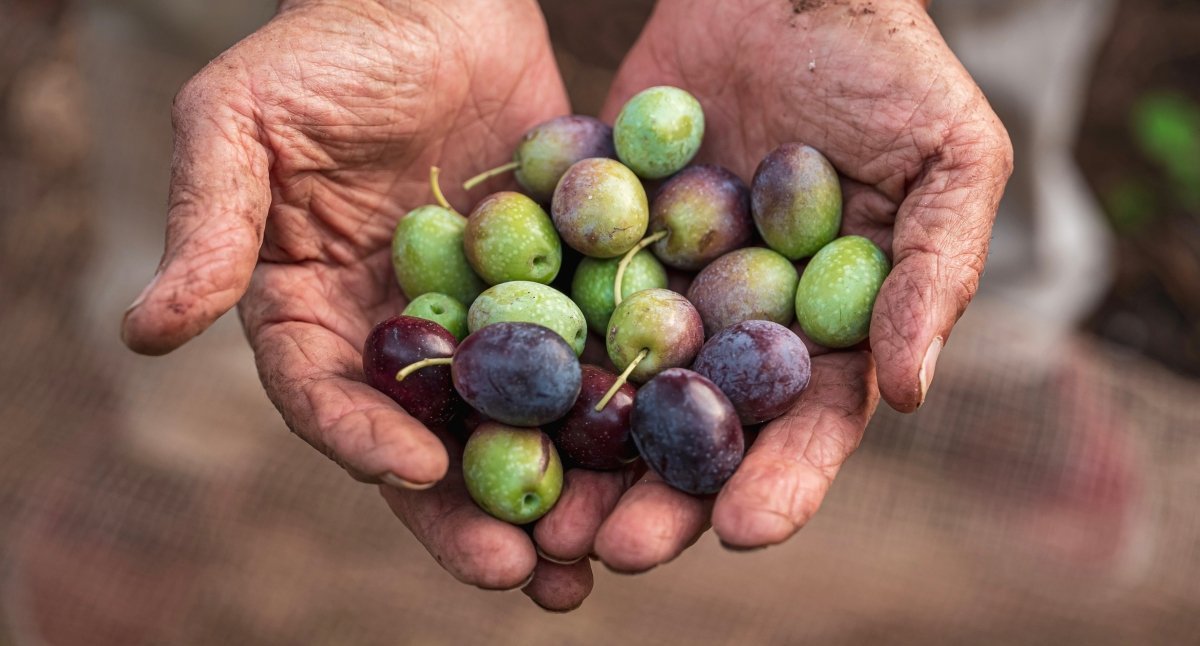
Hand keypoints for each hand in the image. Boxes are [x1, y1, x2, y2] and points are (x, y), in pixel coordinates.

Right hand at [119, 0, 592, 609]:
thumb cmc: (323, 47)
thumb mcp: (240, 122)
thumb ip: (208, 224)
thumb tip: (142, 331)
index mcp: (312, 312)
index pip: (327, 396)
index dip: (364, 439)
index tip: (414, 473)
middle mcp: (398, 334)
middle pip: (430, 441)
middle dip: (470, 513)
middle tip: (522, 574)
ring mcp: (483, 317)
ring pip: (514, 422)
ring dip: (551, 490)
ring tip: (590, 556)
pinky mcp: (556, 287)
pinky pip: (585, 354)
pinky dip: (612, 408)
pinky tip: (652, 456)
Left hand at [533, 0, 1012, 569]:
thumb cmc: (888, 66)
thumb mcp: (948, 158)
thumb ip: (935, 271)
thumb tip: (913, 391)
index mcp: (824, 330)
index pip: (807, 424)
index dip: (780, 482)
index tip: (740, 530)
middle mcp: (737, 326)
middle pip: (700, 431)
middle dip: (661, 496)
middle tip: (614, 549)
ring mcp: (662, 286)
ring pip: (617, 388)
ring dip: (581, 455)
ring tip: (541, 512)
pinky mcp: (595, 239)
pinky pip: (559, 298)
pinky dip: (524, 349)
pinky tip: (485, 396)